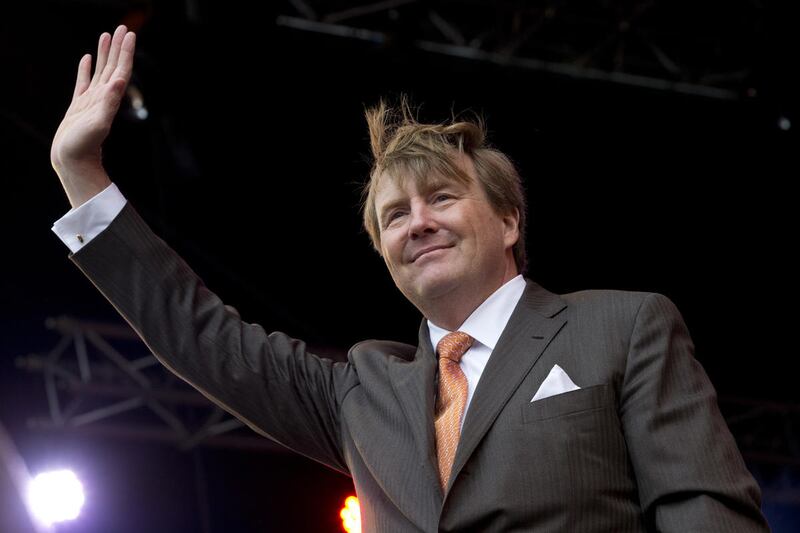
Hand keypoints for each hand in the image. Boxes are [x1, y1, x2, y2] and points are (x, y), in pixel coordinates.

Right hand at [51, 25, 135, 206]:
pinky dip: (86, 69)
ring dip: (104, 54)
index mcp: (110, 98)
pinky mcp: (78, 105)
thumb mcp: (100, 123)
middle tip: (123, 27)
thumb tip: (120, 82)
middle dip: (118, 47)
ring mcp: (91, 100)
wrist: (72, 160)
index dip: (126, 52)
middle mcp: (103, 97)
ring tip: (106, 35)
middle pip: (113, 66)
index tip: (130, 34)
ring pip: (99, 70)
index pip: (121, 70)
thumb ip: (110, 102)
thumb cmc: (85, 145)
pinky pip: (83, 82)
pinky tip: (86, 58)